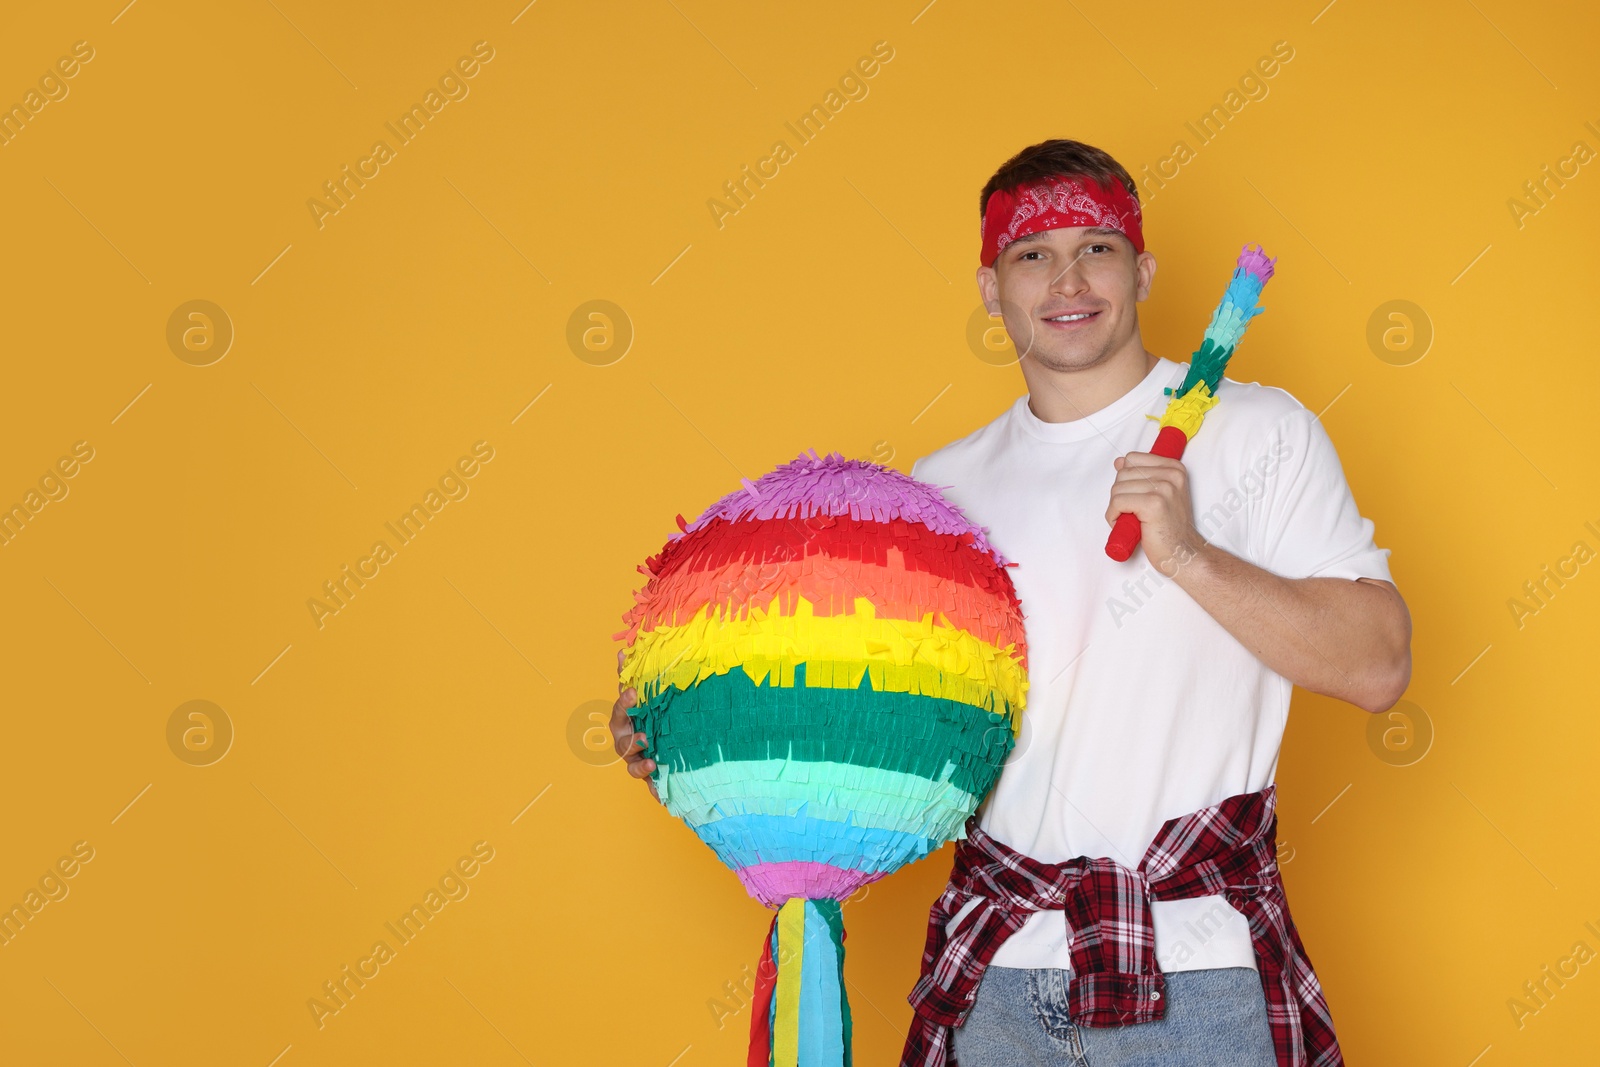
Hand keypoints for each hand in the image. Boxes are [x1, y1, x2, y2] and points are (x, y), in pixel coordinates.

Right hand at [611, 648, 660, 802]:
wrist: (665, 740)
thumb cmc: (651, 714)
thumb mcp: (645, 695)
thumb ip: (633, 674)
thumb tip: (622, 651)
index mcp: (625, 720)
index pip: (620, 710)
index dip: (625, 702)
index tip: (634, 692)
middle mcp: (627, 742)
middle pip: (622, 744)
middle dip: (632, 741)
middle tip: (645, 737)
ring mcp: (637, 760)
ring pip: (633, 767)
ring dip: (640, 767)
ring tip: (652, 765)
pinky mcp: (651, 776)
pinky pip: (651, 785)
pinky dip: (656, 791)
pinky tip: (663, 797)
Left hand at [1105, 451, 1204, 574]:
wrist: (1183, 552)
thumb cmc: (1169, 527)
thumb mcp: (1159, 494)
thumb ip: (1141, 475)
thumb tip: (1119, 462)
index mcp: (1174, 467)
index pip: (1132, 458)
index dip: (1125, 479)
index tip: (1134, 496)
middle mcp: (1171, 474)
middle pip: (1123, 474)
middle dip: (1119, 495)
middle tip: (1131, 512)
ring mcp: (1164, 488)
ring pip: (1118, 488)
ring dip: (1115, 507)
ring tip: (1129, 519)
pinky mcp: (1154, 504)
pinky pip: (1118, 502)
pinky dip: (1113, 515)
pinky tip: (1124, 523)